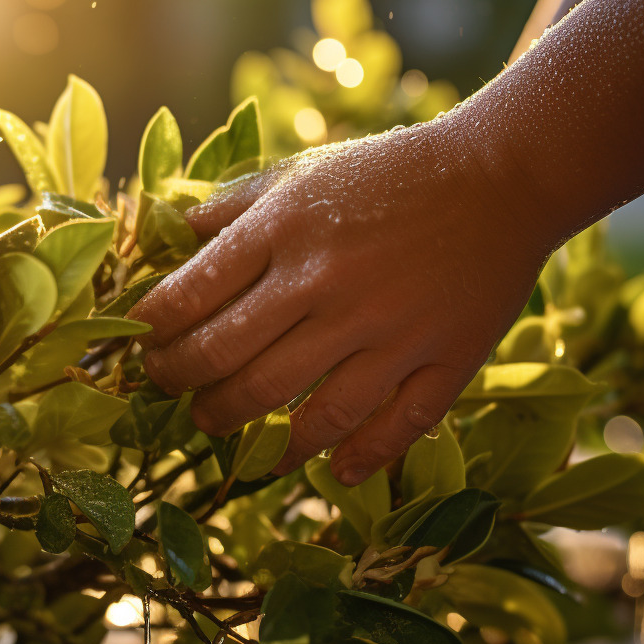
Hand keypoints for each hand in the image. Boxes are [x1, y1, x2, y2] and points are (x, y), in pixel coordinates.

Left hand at [127, 122, 551, 483]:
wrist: (501, 176)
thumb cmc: (389, 173)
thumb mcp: (303, 172)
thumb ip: (235, 206)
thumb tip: (174, 230)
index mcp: (285, 232)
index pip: (191, 295)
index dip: (153, 331)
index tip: (143, 346)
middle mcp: (328, 286)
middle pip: (231, 363)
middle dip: (185, 387)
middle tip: (174, 394)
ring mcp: (388, 332)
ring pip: (302, 411)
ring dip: (252, 435)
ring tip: (227, 433)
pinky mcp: (443, 362)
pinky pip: (393, 429)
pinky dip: (358, 459)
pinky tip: (328, 471)